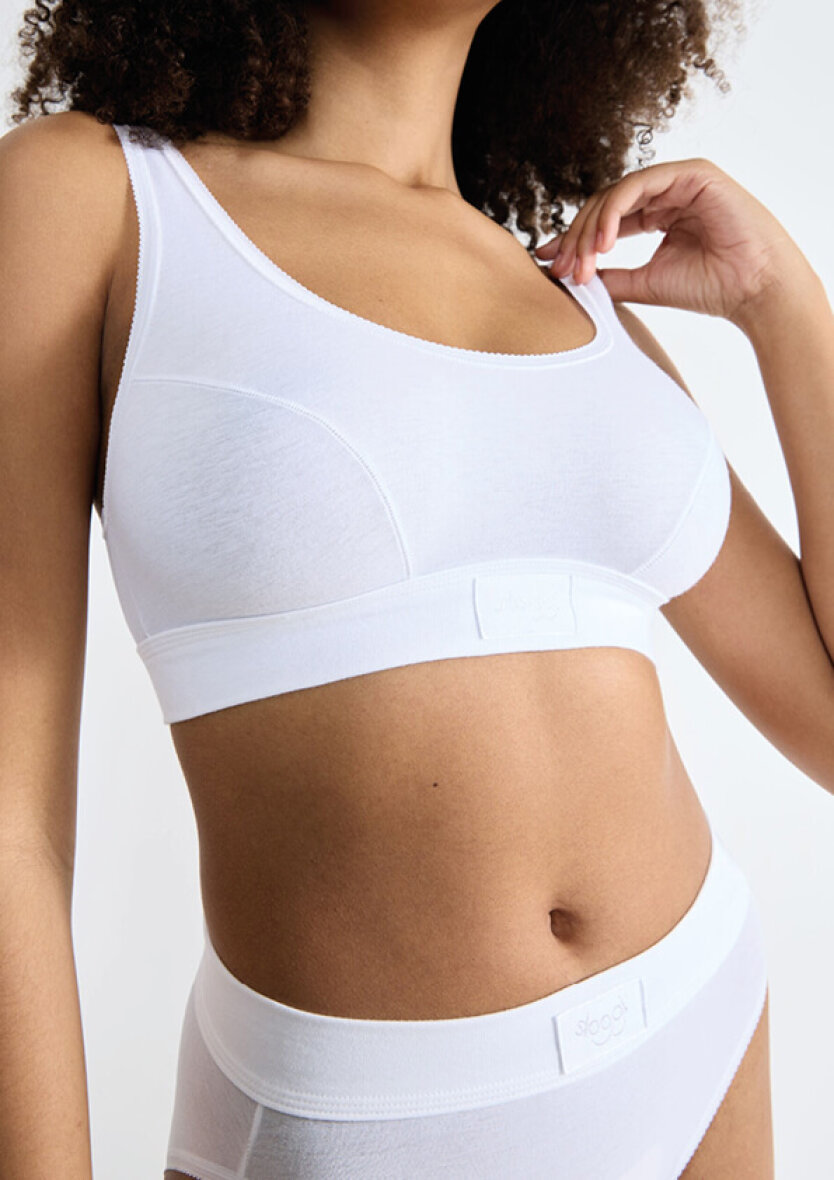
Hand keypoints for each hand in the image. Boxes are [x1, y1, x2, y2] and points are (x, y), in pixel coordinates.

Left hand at [534, 158, 809, 325]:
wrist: (753, 290)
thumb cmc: (711, 289)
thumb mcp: (644, 282)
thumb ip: (609, 277)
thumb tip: (570, 279)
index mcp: (658, 215)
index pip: (606, 221)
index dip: (574, 242)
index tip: (550, 266)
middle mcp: (666, 194)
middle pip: (604, 206)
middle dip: (577, 238)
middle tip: (562, 269)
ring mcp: (678, 181)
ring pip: (615, 195)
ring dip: (591, 230)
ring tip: (582, 263)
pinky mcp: (691, 173)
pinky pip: (637, 185)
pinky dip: (614, 212)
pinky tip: (604, 243)